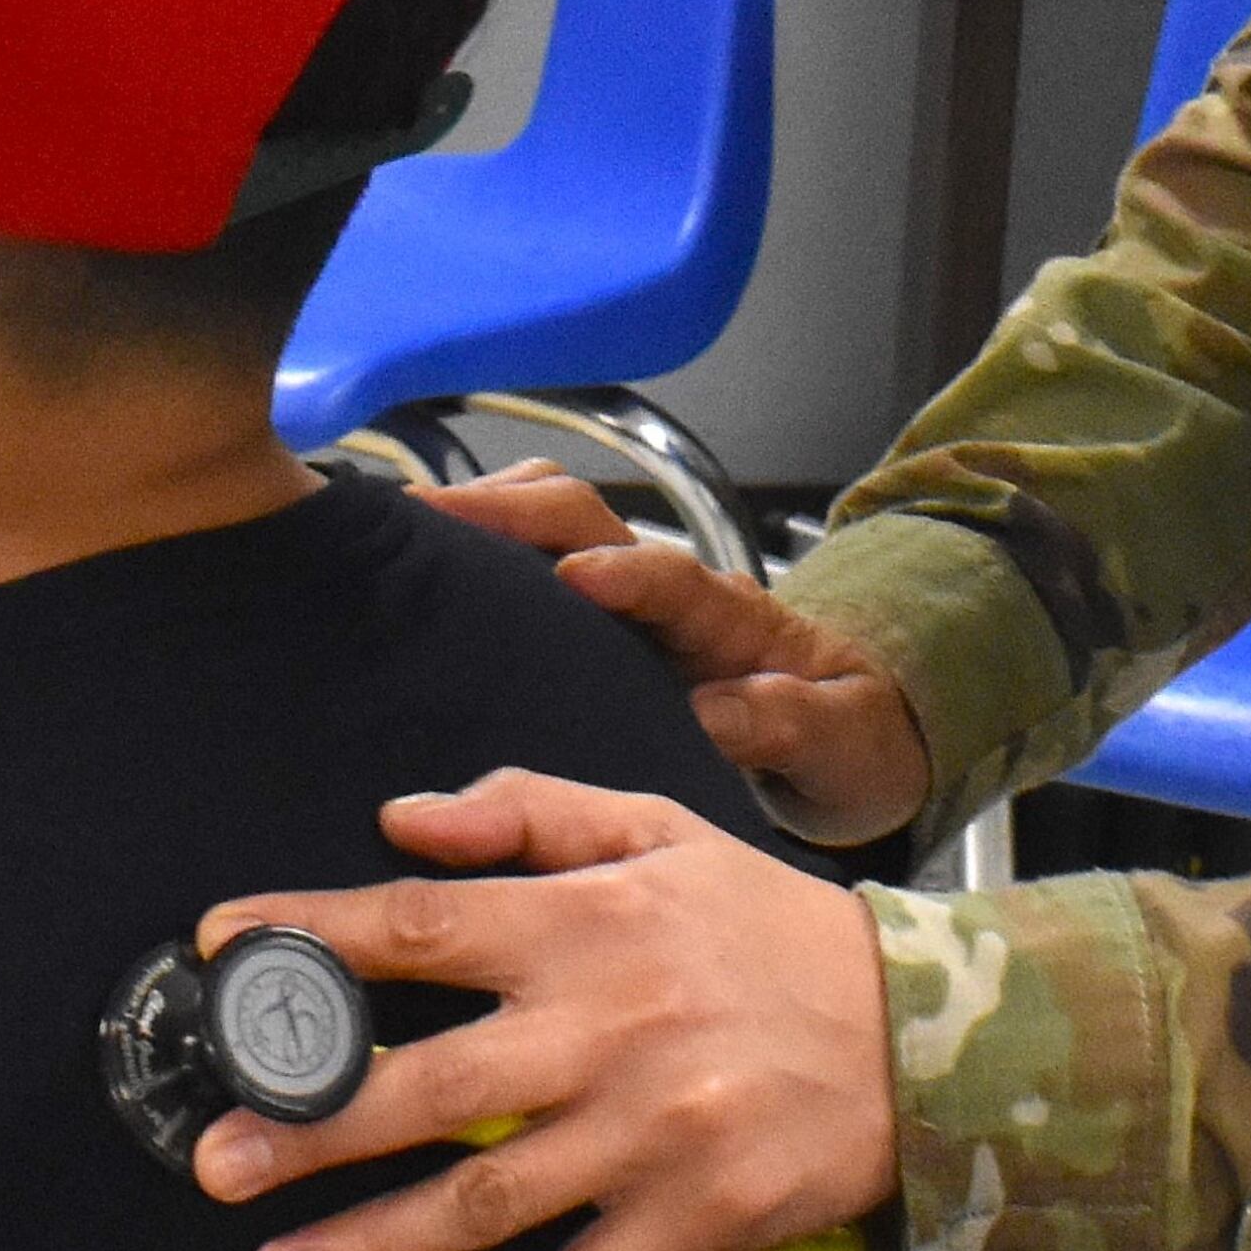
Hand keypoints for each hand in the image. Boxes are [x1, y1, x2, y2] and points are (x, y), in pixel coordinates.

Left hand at [193, 770, 898, 1250]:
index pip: (427, 923)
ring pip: (485, 1198)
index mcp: (593, 925)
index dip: (316, 936)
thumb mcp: (664, 834)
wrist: (918, 1028)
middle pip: (431, 1082)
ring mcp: (647, 1133)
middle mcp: (607, 1029)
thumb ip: (531, 815)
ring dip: (372, 1243)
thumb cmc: (768, 931)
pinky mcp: (689, 1217)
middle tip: (216, 1160)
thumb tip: (404, 819)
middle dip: (312, 1125)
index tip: (225, 951)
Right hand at [425, 463, 932, 845]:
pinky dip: (475, 556)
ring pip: (550, 528)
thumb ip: (793, 723)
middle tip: (427, 518)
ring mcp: (628, 605)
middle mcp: (670, 595)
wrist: (855, 736)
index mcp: (732, 620)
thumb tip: (722, 712)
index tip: (576, 578)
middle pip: (588, 519)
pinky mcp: (597, 628)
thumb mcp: (846, 741)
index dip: (627, 572)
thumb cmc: (850, 733)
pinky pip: (531, 569)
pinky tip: (410, 579)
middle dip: (514, 508)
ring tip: (395, 533)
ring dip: (482, 519)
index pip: (676, 577)